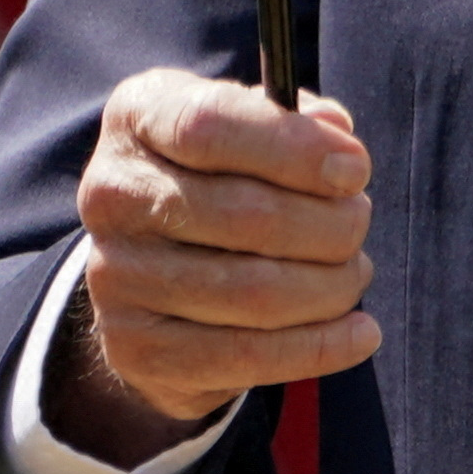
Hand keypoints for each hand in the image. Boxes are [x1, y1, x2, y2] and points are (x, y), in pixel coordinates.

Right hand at [50, 69, 380, 465]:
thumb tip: (336, 134)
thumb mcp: (252, 128)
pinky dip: (319, 348)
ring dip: (332, 286)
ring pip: (254, 292)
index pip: (208, 127)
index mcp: (139, 117)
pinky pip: (246, 356)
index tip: (356, 170)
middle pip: (246, 215)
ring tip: (354, 274)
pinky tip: (360, 334)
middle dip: (330, 225)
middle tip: (358, 223)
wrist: (155, 271)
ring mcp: (115, 277)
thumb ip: (295, 120)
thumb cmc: (224, 178)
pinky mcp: (137, 348)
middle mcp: (112, 194)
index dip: (294, 149)